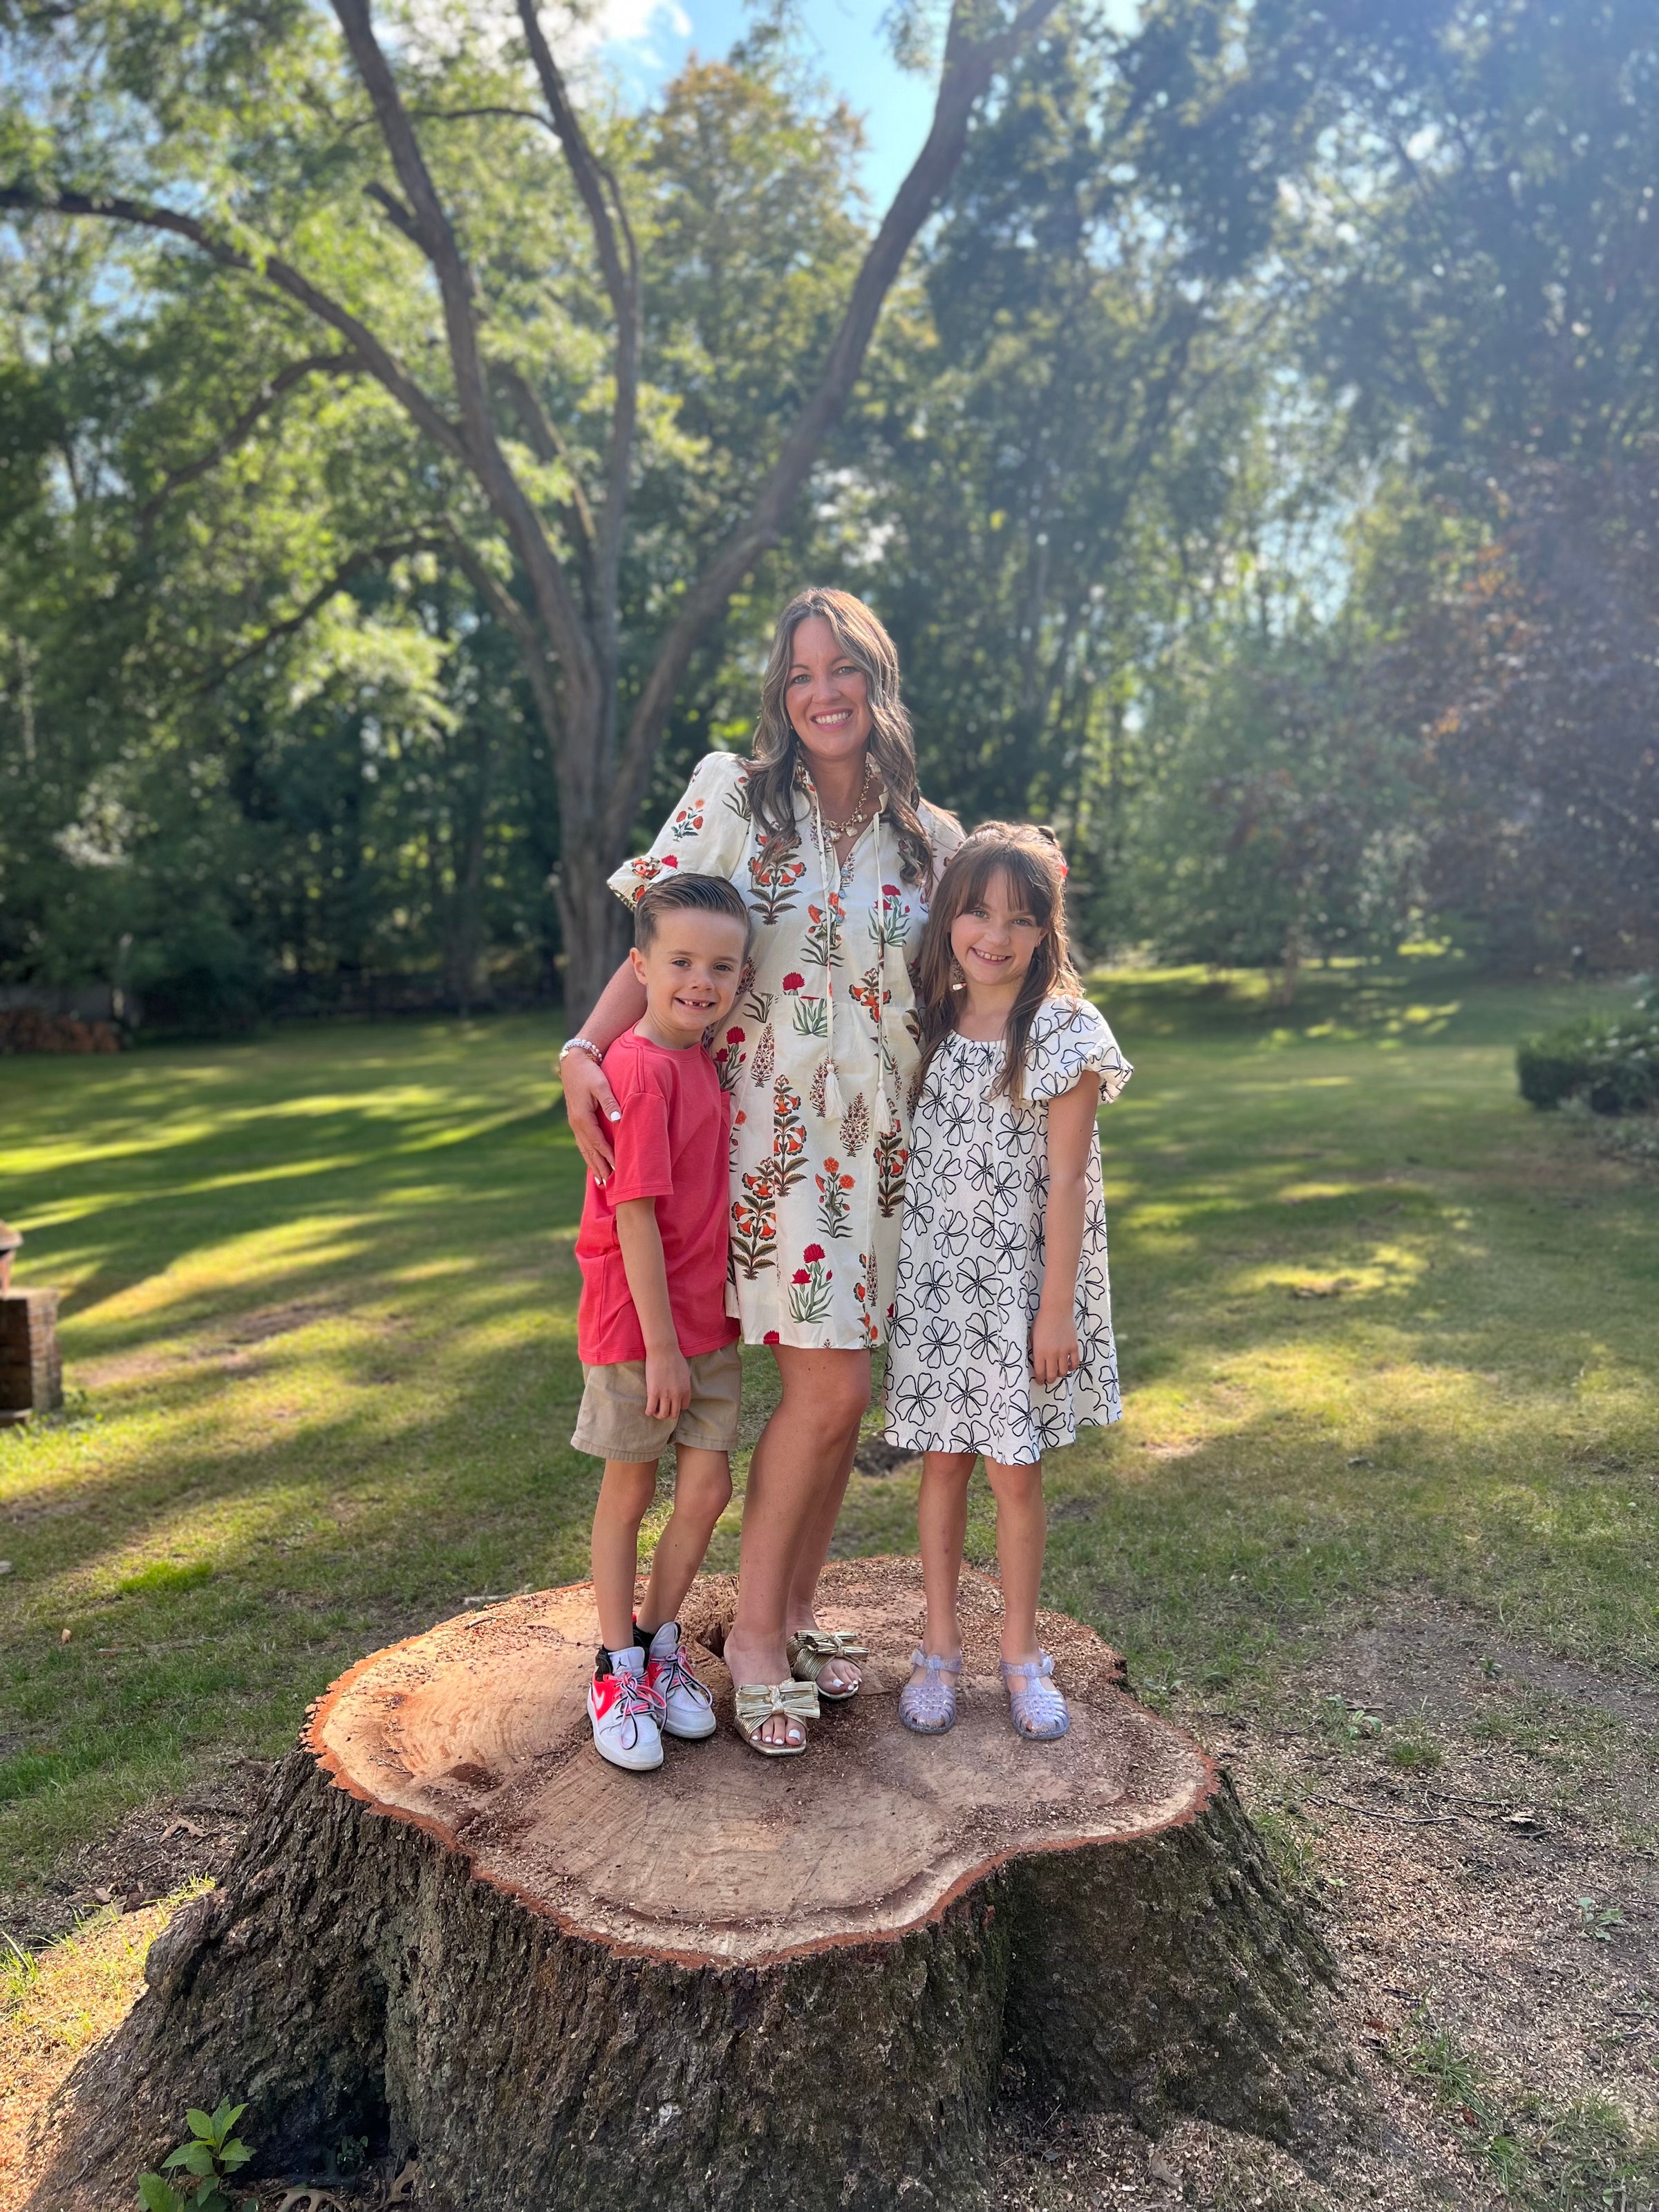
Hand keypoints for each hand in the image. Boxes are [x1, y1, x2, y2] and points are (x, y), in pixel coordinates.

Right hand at [561, 1048, 621, 1179]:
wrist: (573, 1062)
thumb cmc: (590, 1072)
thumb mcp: (601, 1085)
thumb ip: (610, 1103)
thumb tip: (618, 1120)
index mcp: (582, 1117)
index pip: (598, 1142)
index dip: (609, 1157)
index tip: (619, 1170)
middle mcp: (576, 1123)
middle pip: (589, 1150)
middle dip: (600, 1167)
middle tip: (609, 1185)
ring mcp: (574, 1122)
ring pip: (584, 1148)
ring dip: (593, 1164)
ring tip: (601, 1181)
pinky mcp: (575, 1119)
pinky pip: (582, 1142)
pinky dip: (588, 1154)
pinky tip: (592, 1161)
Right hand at [644, 1344, 692, 1421]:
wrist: (663, 1350)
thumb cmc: (674, 1357)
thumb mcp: (684, 1372)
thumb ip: (683, 1383)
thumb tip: (679, 1389)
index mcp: (686, 1389)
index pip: (684, 1407)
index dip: (677, 1406)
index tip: (671, 1403)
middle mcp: (677, 1394)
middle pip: (674, 1414)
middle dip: (668, 1414)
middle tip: (662, 1410)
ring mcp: (665, 1394)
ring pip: (663, 1415)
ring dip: (658, 1415)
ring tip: (654, 1411)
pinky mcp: (653, 1392)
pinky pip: (651, 1409)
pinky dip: (649, 1412)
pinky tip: (647, 1410)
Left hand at [1031, 1307, 1080, 1388]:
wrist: (1056, 1310)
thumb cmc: (1041, 1321)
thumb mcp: (1032, 1336)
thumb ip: (1035, 1350)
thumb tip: (1037, 1361)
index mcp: (1039, 1352)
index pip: (1040, 1373)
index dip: (1040, 1380)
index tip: (1040, 1381)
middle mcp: (1052, 1354)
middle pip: (1052, 1375)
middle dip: (1049, 1380)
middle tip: (1048, 1379)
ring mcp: (1064, 1351)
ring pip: (1063, 1372)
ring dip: (1060, 1374)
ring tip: (1058, 1372)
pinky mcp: (1073, 1347)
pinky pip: (1075, 1363)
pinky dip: (1072, 1367)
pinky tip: (1069, 1366)